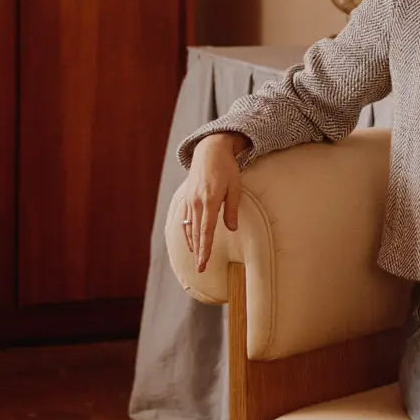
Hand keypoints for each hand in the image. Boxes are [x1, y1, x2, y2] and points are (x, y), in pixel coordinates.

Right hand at [181, 134, 246, 272]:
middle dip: (199, 252)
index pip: (206, 231)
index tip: (204, 263)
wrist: (209, 150)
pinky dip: (187, 232)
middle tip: (200, 269)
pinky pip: (185, 219)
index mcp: (210, 200)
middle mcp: (196, 202)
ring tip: (197, 259)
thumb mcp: (235, 187)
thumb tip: (232, 229)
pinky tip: (191, 242)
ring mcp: (189, 200)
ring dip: (193, 244)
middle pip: (196, 233)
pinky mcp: (187, 198)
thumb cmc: (226, 168)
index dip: (205, 249)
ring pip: (189, 228)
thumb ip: (233, 209)